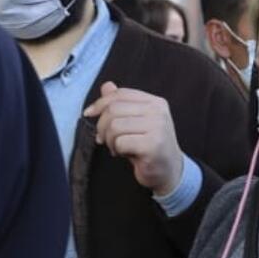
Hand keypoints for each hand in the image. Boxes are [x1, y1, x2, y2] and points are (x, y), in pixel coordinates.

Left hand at [83, 81, 183, 195]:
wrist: (169, 171)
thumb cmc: (149, 147)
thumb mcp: (135, 122)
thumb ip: (122, 104)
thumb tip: (107, 86)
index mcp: (155, 102)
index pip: (121, 94)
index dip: (100, 103)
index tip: (89, 114)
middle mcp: (158, 112)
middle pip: (114, 109)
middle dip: (102, 126)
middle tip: (106, 139)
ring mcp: (158, 128)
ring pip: (114, 126)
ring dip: (110, 140)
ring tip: (118, 147)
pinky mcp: (153, 145)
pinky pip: (120, 142)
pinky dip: (117, 150)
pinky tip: (125, 154)